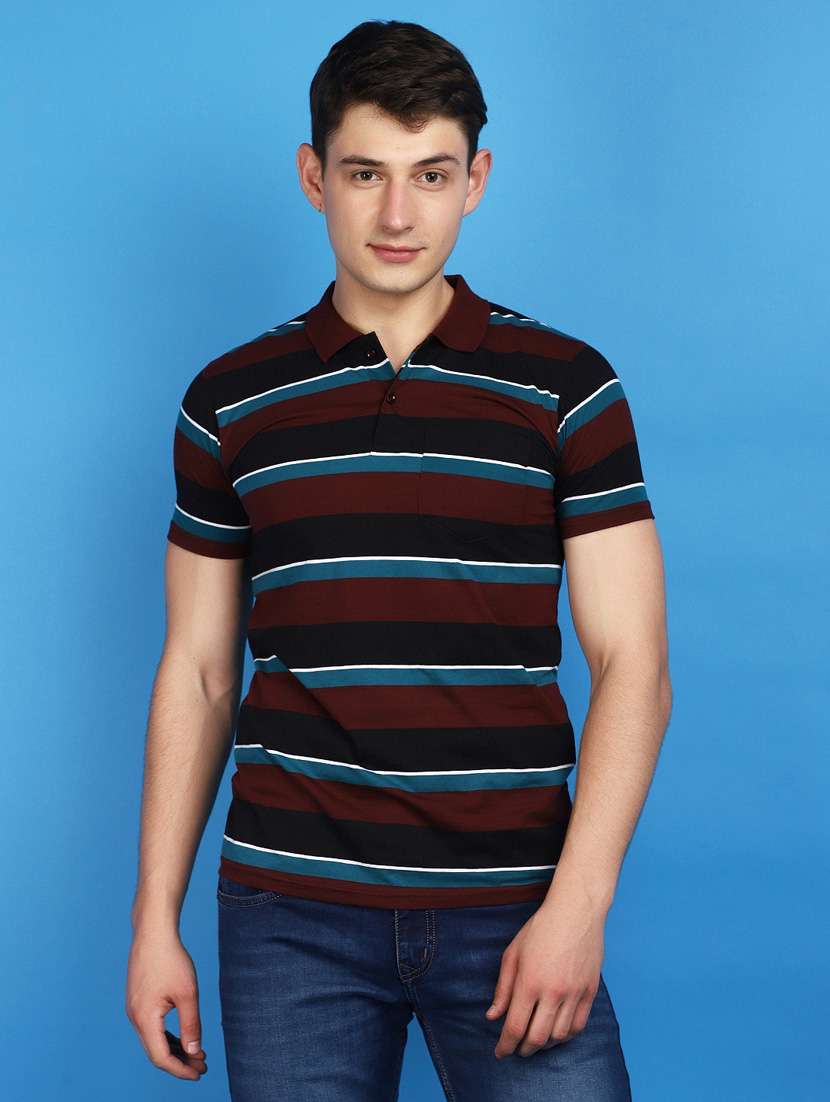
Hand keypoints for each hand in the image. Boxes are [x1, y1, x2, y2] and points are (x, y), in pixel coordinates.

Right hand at [125, 927, 207, 1079]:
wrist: (153, 933)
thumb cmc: (170, 959)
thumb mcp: (187, 993)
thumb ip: (191, 1025)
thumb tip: (194, 1052)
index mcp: (145, 1019)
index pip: (161, 1057)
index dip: (180, 1069)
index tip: (199, 1073)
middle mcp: (135, 1018)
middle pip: (156, 1051)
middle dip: (179, 1062)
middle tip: (202, 1066)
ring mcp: (134, 1009)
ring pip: (153, 1040)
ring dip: (174, 1049)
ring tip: (197, 1054)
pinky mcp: (138, 1001)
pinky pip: (151, 1028)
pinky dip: (167, 1036)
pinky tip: (183, 1037)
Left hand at [485, 892, 605, 1059]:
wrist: (576, 911)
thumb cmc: (540, 928)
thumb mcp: (513, 953)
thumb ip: (503, 988)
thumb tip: (493, 1016)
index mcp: (529, 981)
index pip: (515, 1027)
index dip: (505, 1045)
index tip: (500, 1053)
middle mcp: (553, 992)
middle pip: (537, 1037)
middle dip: (523, 1049)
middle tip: (516, 1049)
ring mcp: (574, 993)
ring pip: (559, 1036)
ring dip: (544, 1044)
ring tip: (535, 1041)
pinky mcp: (590, 992)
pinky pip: (578, 1026)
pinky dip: (565, 1036)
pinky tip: (557, 1033)